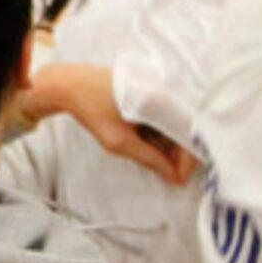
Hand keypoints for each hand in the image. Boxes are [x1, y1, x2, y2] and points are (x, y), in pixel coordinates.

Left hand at [27, 61, 195, 184]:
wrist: (72, 85)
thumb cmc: (93, 110)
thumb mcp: (119, 142)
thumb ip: (150, 159)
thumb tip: (173, 176)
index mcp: (160, 98)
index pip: (189, 133)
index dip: (186, 160)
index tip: (178, 178)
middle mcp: (166, 87)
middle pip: (185, 128)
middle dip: (176, 153)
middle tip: (164, 170)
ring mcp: (160, 85)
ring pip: (176, 122)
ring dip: (167, 142)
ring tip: (146, 150)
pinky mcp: (154, 86)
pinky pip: (166, 113)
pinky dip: (160, 129)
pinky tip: (143, 136)